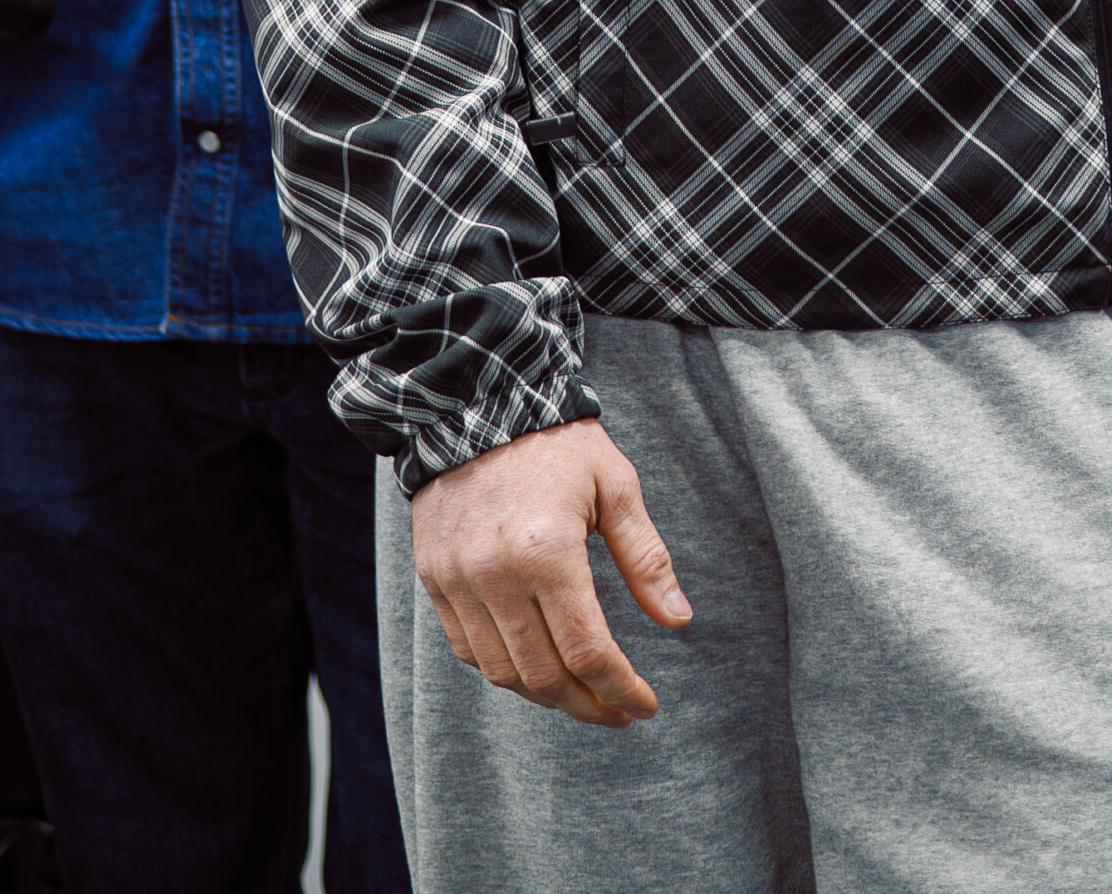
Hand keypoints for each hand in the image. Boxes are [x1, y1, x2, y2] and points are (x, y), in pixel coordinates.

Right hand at [410, 417, 689, 728]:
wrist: (474, 401)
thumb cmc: (555, 441)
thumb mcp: (615, 484)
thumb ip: (645, 557)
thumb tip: (677, 619)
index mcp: (547, 550)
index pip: (587, 651)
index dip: (621, 689)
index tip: (645, 705)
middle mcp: (495, 574)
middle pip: (544, 675)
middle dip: (589, 705)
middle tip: (618, 710)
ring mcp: (457, 579)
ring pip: (503, 672)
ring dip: (546, 697)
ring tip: (581, 694)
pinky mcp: (434, 577)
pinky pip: (466, 649)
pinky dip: (502, 670)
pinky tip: (533, 665)